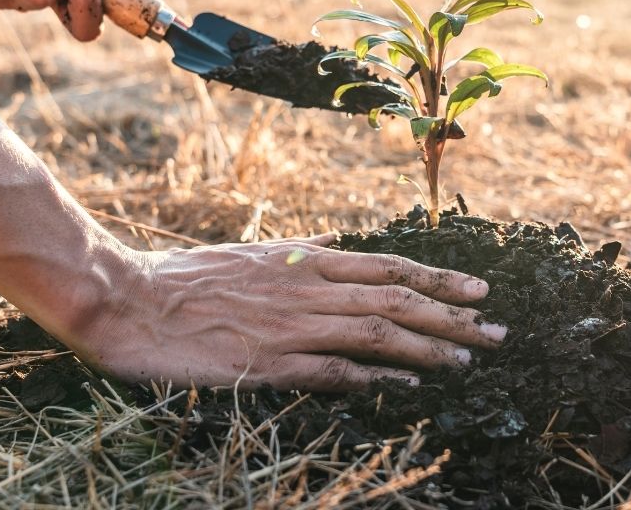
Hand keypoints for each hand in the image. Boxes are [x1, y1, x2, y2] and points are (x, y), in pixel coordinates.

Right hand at [71, 234, 506, 390]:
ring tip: (469, 358)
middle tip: (498, 331)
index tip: (480, 288)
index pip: (389, 267)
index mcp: (305, 260)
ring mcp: (293, 327)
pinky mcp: (272, 364)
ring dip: (430, 346)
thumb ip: (301, 254)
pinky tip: (408, 385)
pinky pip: (337, 371)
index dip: (440, 278)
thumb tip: (337, 246)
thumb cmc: (189, 277)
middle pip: (398, 300)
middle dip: (454, 315)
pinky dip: (377, 377)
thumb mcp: (254, 253)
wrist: (132, 301)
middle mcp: (309, 289)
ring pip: (379, 333)